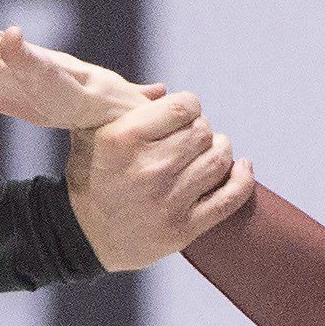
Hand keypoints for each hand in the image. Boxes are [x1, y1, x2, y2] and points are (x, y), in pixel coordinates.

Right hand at [66, 86, 252, 269]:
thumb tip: (164, 90)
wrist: (82, 235)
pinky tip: (243, 168)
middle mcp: (148, 168)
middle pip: (204, 132)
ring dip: (220, 151)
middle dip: (202, 130)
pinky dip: (243, 179)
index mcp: (125, 138)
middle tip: (193, 139)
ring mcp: (167, 201)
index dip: (191, 107)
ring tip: (210, 152)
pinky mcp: (182, 229)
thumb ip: (124, 105)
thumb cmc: (89, 176)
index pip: (184, 106)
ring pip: (219, 160)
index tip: (185, 116)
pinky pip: (229, 199)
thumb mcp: (90, 132)